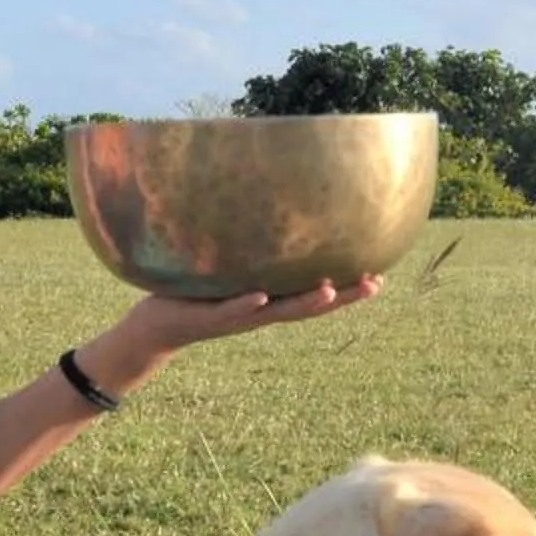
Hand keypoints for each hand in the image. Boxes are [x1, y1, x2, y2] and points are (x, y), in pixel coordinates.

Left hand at [80, 275, 383, 396]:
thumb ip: (248, 249)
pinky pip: (229, 310)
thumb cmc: (194, 292)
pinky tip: (261, 297)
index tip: (380, 277)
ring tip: (328, 289)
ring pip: (276, 312)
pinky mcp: (207, 317)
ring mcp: (236, 316)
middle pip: (308, 307)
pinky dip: (245, 305)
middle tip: (374, 284)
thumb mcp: (228, 270)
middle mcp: (260, 312)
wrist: (155, 326)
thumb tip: (263, 209)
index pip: (315, 295)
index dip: (347, 289)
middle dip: (342, 297)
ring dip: (302, 303)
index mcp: (269, 300)